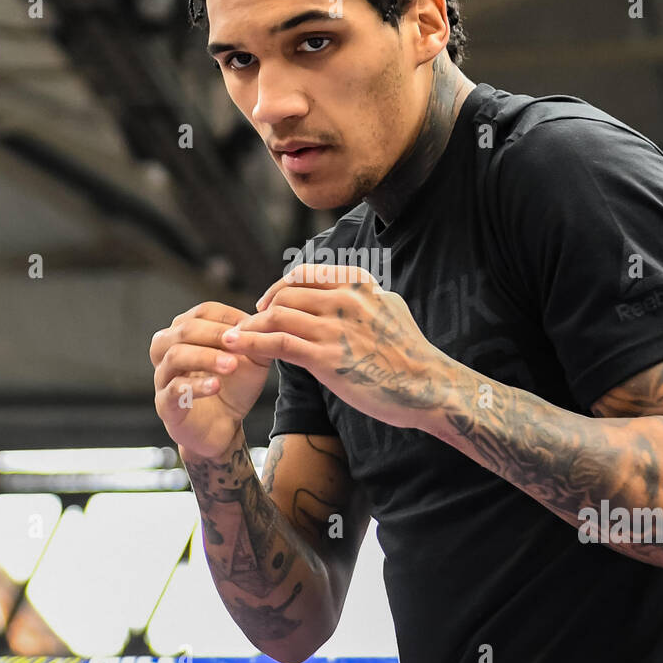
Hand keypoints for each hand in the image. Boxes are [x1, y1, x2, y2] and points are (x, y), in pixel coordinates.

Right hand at [149, 301, 270, 460]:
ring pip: (175, 356)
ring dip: (206, 357)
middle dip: (214, 334)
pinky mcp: (165, 405)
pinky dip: (196, 386)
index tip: (251, 325)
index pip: (201, 312)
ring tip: (231, 365)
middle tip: (239, 342)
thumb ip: (257, 340)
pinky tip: (216, 386)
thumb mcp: (251, 360)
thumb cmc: (232, 388)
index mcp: (186, 333)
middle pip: (184, 329)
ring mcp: (163, 377)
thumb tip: (266, 320)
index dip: (227, 316)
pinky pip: (174, 390)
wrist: (224, 428)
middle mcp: (168, 350)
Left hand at [221, 265, 454, 429]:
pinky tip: (236, 347)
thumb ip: (368, 297)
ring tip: (234, 338)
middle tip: (250, 324)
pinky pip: (278, 344)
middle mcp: (345, 300)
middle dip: (263, 308)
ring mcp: (335, 329)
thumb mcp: (392, 309)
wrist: (429, 387)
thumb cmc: (412, 354)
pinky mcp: (327, 359)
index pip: (306, 274)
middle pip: (286, 294)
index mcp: (359, 285)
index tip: (269, 302)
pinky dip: (252, 342)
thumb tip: (356, 290)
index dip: (281, 287)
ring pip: (278, 315)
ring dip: (251, 326)